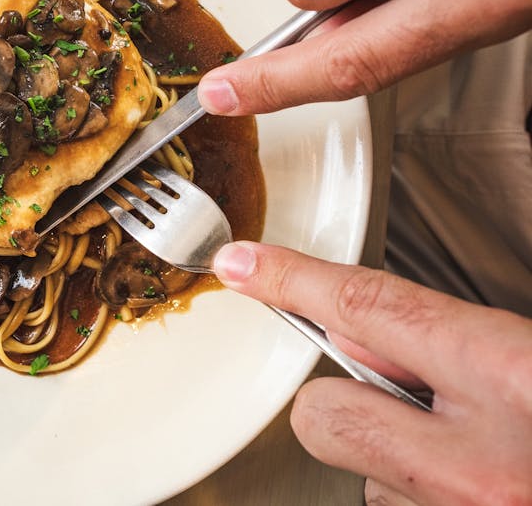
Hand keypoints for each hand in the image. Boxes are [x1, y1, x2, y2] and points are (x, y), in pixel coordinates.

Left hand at [213, 241, 531, 504]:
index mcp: (513, 380)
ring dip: (394, 454)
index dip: (293, 280)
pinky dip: (417, 492)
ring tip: (474, 452)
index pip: (367, 309)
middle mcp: (478, 466)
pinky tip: (471, 481)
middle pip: (322, 412)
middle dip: (345, 399)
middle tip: (408, 400)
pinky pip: (391, 505)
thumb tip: (351, 327)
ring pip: (359, 469)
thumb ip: (448, 336)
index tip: (242, 265)